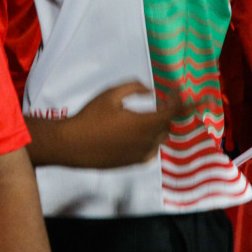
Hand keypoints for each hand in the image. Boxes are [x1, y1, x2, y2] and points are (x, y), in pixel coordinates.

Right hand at [62, 81, 187, 168]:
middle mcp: (147, 142)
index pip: (173, 111)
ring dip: (160, 126)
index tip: (176, 91)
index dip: (178, 100)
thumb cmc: (91, 117)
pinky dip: (151, 141)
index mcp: (145, 124)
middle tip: (161, 101)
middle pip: (168, 125)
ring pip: (160, 139)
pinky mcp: (132, 164)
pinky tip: (141, 135)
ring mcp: (140, 155)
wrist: (73, 144)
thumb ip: (134, 87)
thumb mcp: (110, 94)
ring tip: (150, 116)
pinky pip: (151, 151)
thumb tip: (150, 90)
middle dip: (167, 112)